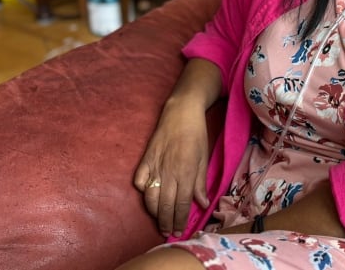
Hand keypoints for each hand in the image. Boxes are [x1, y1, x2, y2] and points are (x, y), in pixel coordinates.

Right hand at [133, 97, 210, 236]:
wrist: (181, 112)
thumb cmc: (197, 134)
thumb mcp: (204, 158)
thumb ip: (201, 182)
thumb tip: (202, 203)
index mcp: (186, 173)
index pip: (181, 204)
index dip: (179, 220)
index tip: (178, 231)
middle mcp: (169, 172)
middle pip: (165, 205)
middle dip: (166, 222)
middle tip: (167, 231)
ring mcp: (155, 166)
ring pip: (150, 197)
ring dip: (154, 212)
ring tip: (159, 220)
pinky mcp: (145, 159)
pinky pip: (140, 181)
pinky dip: (143, 191)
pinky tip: (148, 195)